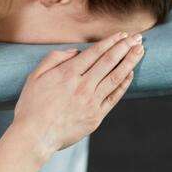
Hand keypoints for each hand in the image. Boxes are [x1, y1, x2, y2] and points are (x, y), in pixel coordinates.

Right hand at [13, 32, 144, 157]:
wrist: (35, 136)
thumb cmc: (31, 106)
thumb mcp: (35, 77)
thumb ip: (54, 59)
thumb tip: (75, 51)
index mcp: (67, 74)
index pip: (95, 53)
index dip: (110, 42)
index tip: (122, 34)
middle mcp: (82, 86)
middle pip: (108, 62)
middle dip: (125, 47)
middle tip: (137, 38)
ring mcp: (90, 102)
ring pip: (115, 78)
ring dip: (129, 62)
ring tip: (140, 51)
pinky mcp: (95, 117)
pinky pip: (113, 97)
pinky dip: (123, 84)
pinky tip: (130, 74)